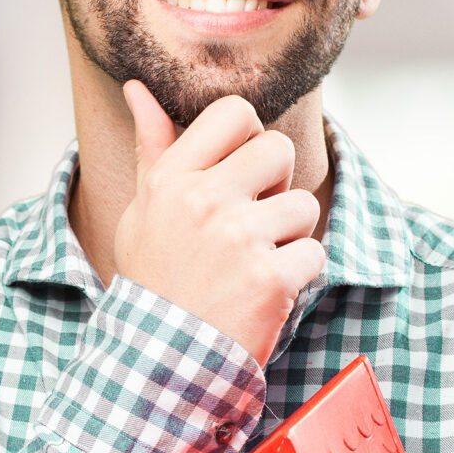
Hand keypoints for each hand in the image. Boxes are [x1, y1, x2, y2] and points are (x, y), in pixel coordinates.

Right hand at [110, 82, 325, 367]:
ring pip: (302, 205)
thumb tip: (139, 89)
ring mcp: (239, 238)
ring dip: (289, 236)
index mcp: (173, 178)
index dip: (249, 138)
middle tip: (252, 222)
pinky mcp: (271, 277)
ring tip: (254, 264)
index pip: (235, 113)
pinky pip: (314, 253)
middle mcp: (205, 200)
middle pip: (278, 150)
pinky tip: (265, 292)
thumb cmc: (154, 283)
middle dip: (276, 185)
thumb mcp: (142, 213)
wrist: (160, 363)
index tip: (240, 171)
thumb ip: (153, 149)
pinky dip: (299, 276)